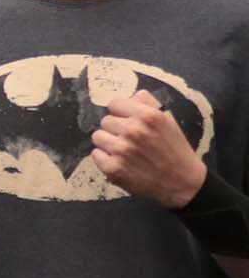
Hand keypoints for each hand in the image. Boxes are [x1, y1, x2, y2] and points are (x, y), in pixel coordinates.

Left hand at [91, 90, 206, 207]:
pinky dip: (105, 159)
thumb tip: (133, 95)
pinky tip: (121, 162)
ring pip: (97, 136)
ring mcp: (121, 150)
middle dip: (115, 129)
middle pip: (105, 121)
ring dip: (108, 143)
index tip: (127, 121)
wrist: (182, 182)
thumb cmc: (175, 150)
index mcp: (148, 116)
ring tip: (125, 151)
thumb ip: (150, 105)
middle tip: (130, 140)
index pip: (115, 104)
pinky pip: (96, 154)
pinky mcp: (113, 168)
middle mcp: (133, 130)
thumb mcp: (169, 122)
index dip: (121, 113)